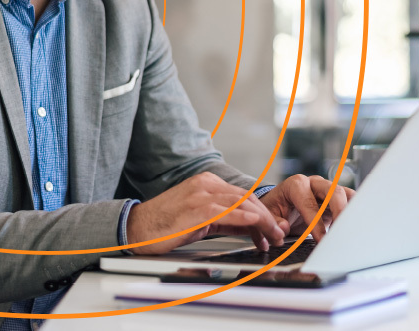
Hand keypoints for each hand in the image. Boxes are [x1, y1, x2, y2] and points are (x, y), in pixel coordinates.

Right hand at [126, 172, 288, 254]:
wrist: (138, 228)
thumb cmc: (165, 225)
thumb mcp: (201, 219)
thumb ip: (226, 220)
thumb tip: (251, 227)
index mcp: (205, 183)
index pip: (243, 195)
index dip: (262, 212)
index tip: (273, 229)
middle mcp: (205, 184)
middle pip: (246, 197)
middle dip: (268, 217)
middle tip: (279, 234)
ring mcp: (200, 194)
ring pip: (242, 203)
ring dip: (263, 221)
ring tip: (273, 236)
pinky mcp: (196, 209)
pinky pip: (227, 211)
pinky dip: (246, 218)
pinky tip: (258, 225)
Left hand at [258, 174, 354, 241]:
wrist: (281, 203)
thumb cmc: (276, 208)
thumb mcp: (269, 215)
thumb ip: (274, 222)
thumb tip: (284, 228)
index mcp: (295, 185)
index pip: (309, 203)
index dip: (316, 223)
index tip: (321, 240)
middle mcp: (314, 183)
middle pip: (334, 191)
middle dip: (340, 211)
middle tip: (342, 232)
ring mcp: (328, 189)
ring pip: (347, 195)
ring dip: (351, 212)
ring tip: (350, 230)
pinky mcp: (338, 198)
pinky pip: (351, 202)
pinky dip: (354, 214)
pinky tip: (352, 228)